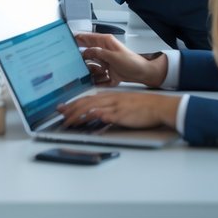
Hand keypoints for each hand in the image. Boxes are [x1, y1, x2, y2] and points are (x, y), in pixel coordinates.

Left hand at [58, 91, 180, 130]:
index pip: (87, 99)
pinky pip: (104, 114)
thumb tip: (99, 114)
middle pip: (86, 102)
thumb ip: (111, 107)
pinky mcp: (120, 115)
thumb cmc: (143, 107)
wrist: (158, 106)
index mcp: (110, 96)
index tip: (63, 108)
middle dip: (71, 109)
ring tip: (67, 121)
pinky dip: (93, 116)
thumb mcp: (124, 103)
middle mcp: (110, 99)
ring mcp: (114, 107)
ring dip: (77, 115)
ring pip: (91, 108)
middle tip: (60, 114)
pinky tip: (86, 119)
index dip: (74, 104)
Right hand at [74, 32, 166, 87]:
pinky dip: (98, 81)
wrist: (143, 73)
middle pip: (87, 54)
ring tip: (97, 74)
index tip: (66, 39)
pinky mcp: (108, 72)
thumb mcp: (113, 56)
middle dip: (83, 59)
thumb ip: (98, 53)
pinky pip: (98, 77)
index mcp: (105, 43)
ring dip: (92, 71)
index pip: (88, 38)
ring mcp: (105, 62)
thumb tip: (86, 52)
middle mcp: (104, 51)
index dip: (77, 38)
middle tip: (75, 64)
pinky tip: (100, 82)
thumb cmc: (132, 62)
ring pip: (91, 66)